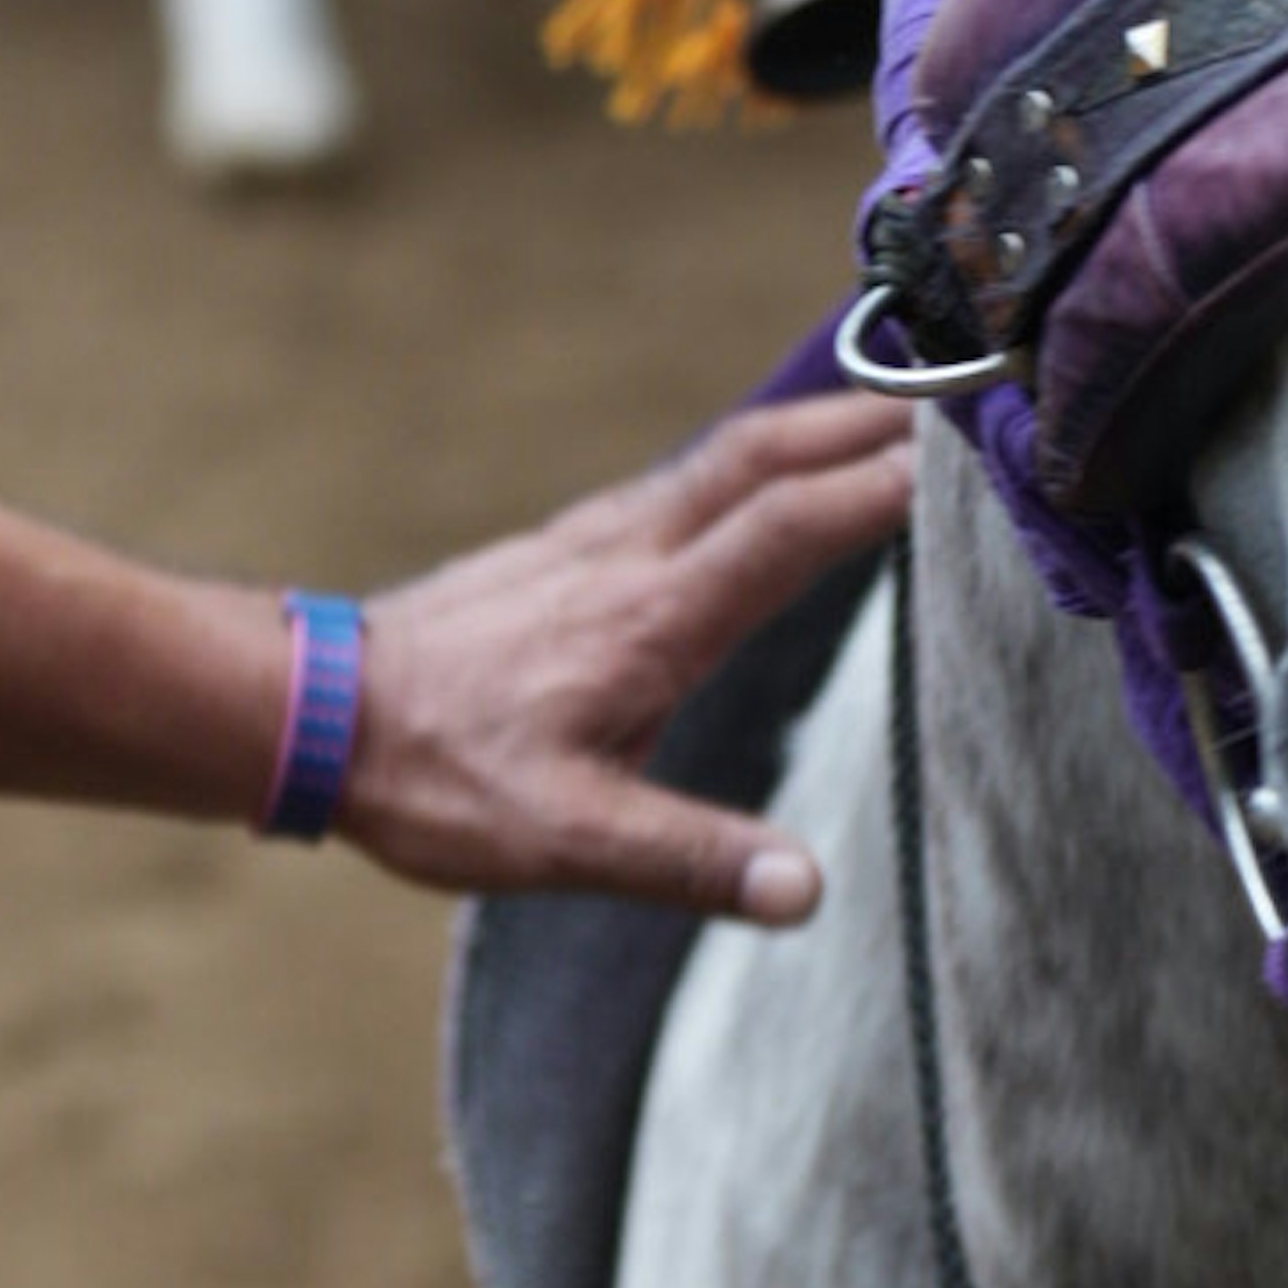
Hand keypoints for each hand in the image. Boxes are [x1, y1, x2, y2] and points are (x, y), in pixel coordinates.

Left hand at [338, 396, 915, 921]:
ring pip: (723, 455)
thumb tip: (805, 890)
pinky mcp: (564, 549)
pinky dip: (754, 461)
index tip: (972, 458)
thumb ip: (689, 860)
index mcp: (652, 618)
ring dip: (814, 428)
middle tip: (960, 397)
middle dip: (866, 421)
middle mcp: (629, 555)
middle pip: (766, 453)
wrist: (315, 718)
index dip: (884, 487)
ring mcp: (592, 542)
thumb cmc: (437, 779)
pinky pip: (684, 480)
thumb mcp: (567, 840)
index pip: (791, 525)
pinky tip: (765, 483)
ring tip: (890, 421)